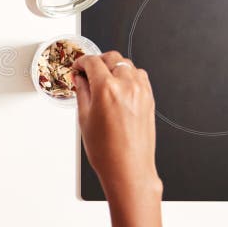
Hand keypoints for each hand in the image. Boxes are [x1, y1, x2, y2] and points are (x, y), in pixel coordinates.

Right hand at [73, 52, 161, 201]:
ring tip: (103, 80)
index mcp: (107, 89)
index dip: (81, 62)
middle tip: (88, 72)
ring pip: (127, 65)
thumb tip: (79, 79)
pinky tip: (118, 87)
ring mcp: (141, 91)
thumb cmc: (107, 150)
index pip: (93, 62)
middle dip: (98, 61)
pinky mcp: (149, 98)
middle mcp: (127, 86)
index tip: (78, 67)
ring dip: (114, 67)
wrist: (128, 168)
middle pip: (112, 58)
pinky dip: (128, 76)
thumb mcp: (84, 118)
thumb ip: (82, 92)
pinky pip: (139, 76)